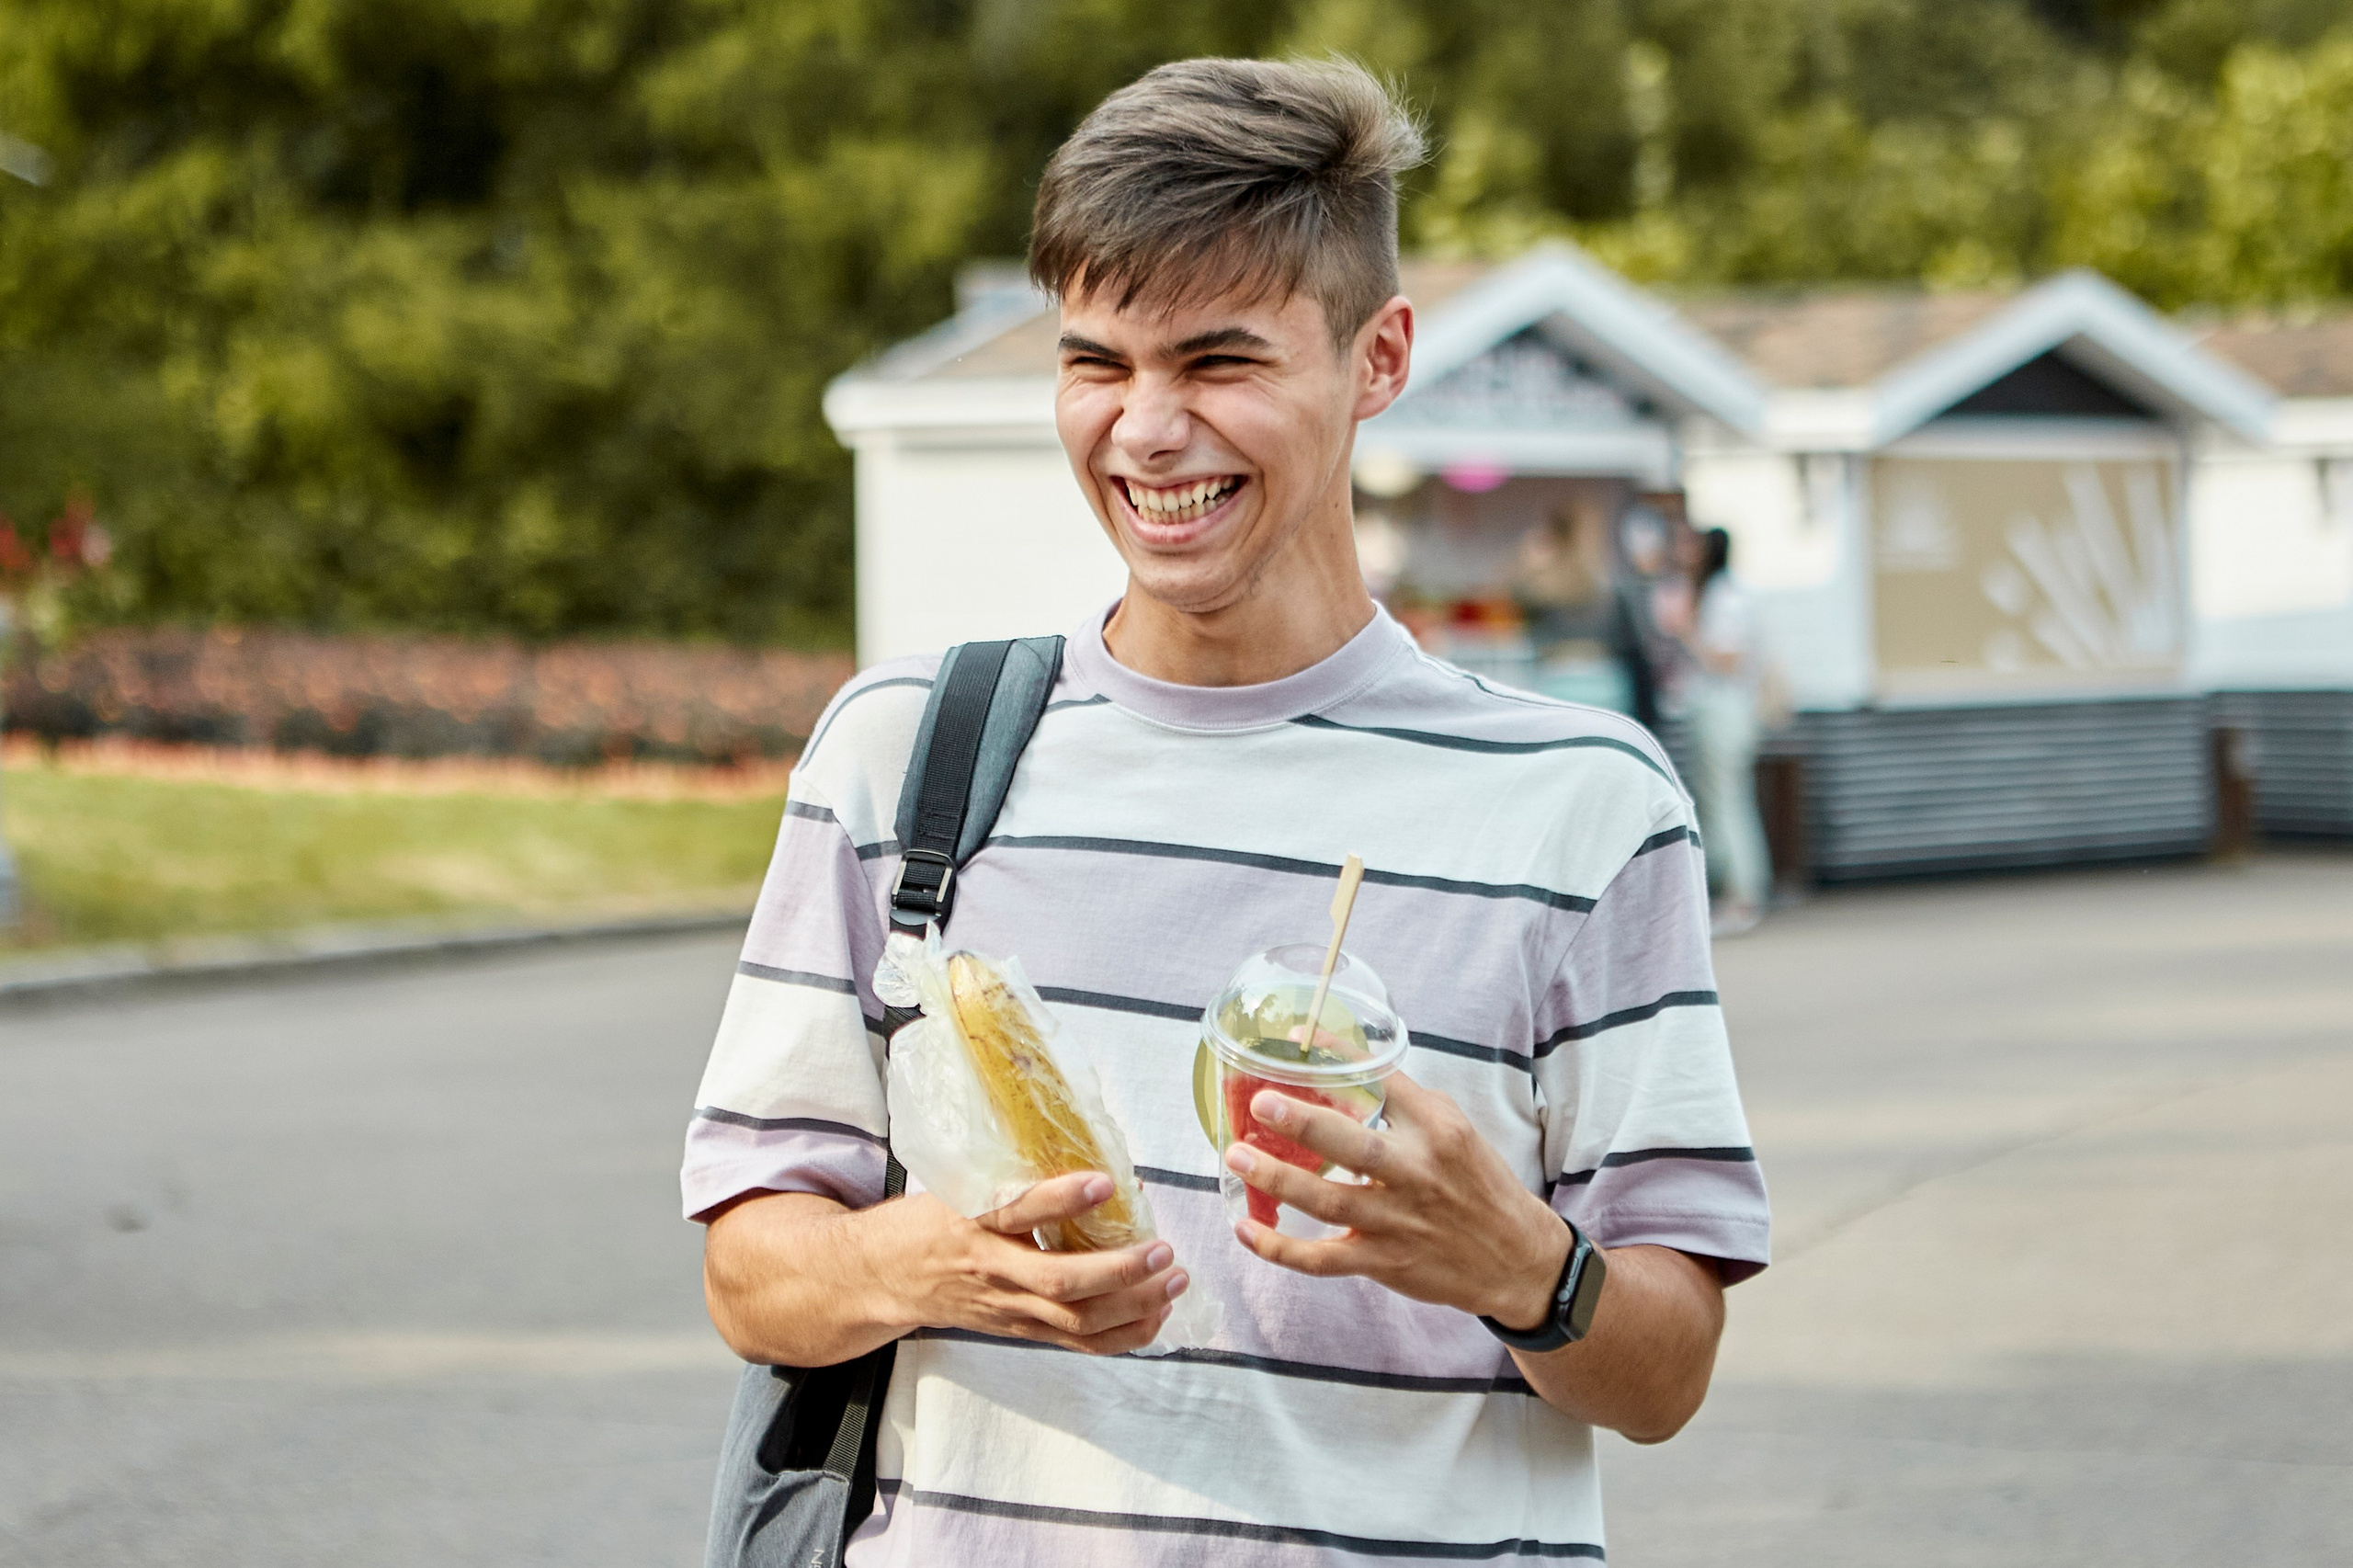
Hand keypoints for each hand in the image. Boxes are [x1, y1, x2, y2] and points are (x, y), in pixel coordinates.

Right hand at [874, 1172, 1189, 1354]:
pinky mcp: (1019, 1330)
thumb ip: (1015, 1179)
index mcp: (971, 1222)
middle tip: (1162, 1249)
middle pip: (1059, 1282)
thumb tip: (1095, 1164)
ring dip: (1133, 1305)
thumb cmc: (928, 1222)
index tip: (1104, 1183)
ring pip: (1076, 1320)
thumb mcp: (957, 1186)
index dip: (1062, 1199)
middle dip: (1118, 1270)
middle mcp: (991, 1270)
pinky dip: (1123, 1335)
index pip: (1018, 1211)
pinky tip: (1157, 1317)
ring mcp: (1007, 1308)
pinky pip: (1077, 1343)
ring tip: (1173, 1280)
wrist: (882, 1277)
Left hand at [1224, 1072, 1569, 1326]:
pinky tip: (1245, 1231)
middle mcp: (1418, 1174)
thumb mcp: (1456, 1131)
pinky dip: (1281, 1249)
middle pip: (1356, 1147)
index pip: (1384, 1084)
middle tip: (1260, 1102)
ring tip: (1237, 1155)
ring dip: (1279, 1180)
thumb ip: (1406, 1103)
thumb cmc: (1478, 1186)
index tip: (1298, 1039)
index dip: (1339, 1060)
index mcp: (1437, 1132)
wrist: (1517, 1260)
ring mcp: (1398, 1222)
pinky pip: (1323, 1259)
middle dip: (1304, 1124)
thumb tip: (1347, 1068)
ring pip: (1330, 1202)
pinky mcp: (1384, 1262)